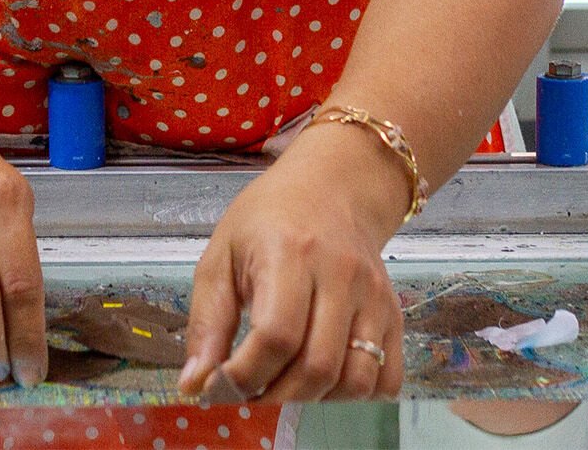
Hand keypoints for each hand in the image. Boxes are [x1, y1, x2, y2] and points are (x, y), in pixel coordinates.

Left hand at [180, 125, 407, 402]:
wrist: (331, 187)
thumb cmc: (267, 220)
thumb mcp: (221, 256)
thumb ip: (207, 322)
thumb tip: (193, 386)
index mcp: (290, 252)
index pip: (275, 337)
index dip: (244, 377)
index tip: (218, 388)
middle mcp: (340, 274)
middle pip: (317, 367)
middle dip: (276, 395)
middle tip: (251, 390)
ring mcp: (373, 295)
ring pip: (356, 380)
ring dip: (314, 399)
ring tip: (285, 383)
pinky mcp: (394, 311)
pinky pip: (388, 378)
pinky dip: (355, 395)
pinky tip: (324, 379)